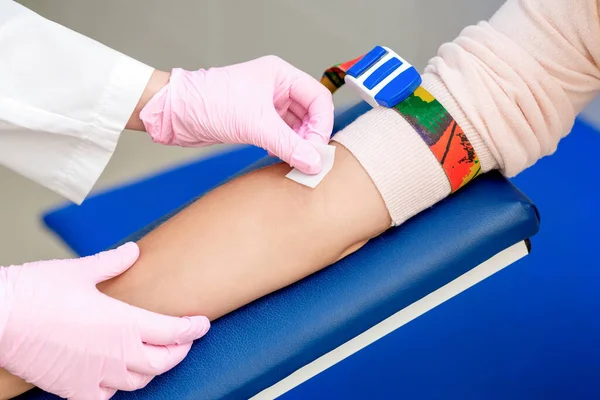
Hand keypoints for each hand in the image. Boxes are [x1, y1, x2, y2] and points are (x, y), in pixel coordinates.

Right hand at [0, 243, 209, 399]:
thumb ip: (113, 262)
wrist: (0, 319)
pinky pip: (105, 396)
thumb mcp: (80, 271)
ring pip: (140, 381)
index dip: (193, 328)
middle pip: (163, 361)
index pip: (174, 331)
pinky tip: (115, 376)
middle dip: (179, 351)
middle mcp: (118, 354)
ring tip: (154, 357)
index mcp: (125, 324)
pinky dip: (116, 387)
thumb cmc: (38, 291)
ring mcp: (96, 375)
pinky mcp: (74, 389)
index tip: (202, 324)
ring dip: (152, 370)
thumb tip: (133, 250)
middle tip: (184, 341)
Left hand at [140, 56, 334, 173]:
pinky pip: (281, 135)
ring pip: (296, 127)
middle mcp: (276, 88)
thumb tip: (313, 162)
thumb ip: (289, 145)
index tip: (318, 148)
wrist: (176, 114)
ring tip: (296, 161)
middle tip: (309, 158)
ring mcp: (266, 105)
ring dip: (298, 144)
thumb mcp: (256, 124)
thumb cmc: (209, 102)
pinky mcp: (255, 121)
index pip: (318, 98)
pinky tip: (281, 157)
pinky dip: (285, 148)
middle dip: (311, 136)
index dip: (322, 124)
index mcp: (281, 75)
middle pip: (310, 114)